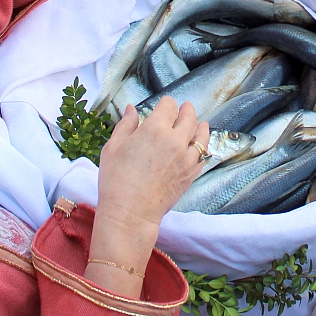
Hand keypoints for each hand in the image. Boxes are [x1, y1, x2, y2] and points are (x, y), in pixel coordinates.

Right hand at [89, 97, 207, 295]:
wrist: (131, 212)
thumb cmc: (116, 180)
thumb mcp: (113, 147)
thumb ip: (126, 125)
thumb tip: (131, 109)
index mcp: (155, 129)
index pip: (169, 106)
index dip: (167, 103)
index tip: (165, 104)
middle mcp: (175, 140)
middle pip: (188, 118)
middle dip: (186, 110)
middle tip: (185, 107)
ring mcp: (186, 158)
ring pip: (201, 136)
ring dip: (200, 126)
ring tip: (201, 123)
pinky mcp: (191, 174)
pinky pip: (202, 156)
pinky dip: (202, 148)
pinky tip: (200, 147)